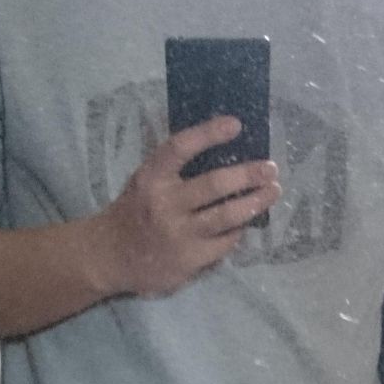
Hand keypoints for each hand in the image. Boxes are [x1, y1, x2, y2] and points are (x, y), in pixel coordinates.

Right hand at [95, 117, 280, 297]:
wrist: (110, 257)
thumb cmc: (135, 212)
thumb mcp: (146, 182)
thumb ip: (174, 170)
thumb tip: (222, 152)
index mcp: (151, 178)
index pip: (181, 147)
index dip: (209, 133)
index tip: (236, 125)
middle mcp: (165, 204)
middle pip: (215, 184)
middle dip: (248, 174)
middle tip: (270, 168)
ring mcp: (178, 234)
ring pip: (227, 216)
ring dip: (255, 202)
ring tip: (272, 192)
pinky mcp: (189, 259)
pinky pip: (224, 242)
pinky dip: (237, 230)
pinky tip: (245, 222)